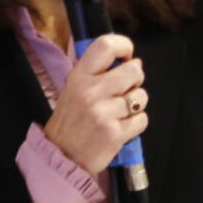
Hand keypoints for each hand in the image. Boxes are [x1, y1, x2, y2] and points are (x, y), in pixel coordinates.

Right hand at [42, 34, 148, 176]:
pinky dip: (136, 123)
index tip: (127, 57)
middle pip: (134, 70)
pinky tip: (120, 126)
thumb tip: (134, 62)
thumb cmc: (71, 120)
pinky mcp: (115, 133)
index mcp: (79, 77)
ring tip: (118, 112)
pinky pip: (142, 119)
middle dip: (135, 81)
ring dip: (136, 104)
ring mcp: (103, 113)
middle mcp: (91, 91)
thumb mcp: (74, 88)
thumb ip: (99, 73)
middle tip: (124, 91)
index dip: (124, 46)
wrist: (60, 157)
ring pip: (141, 96)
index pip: (106, 45)